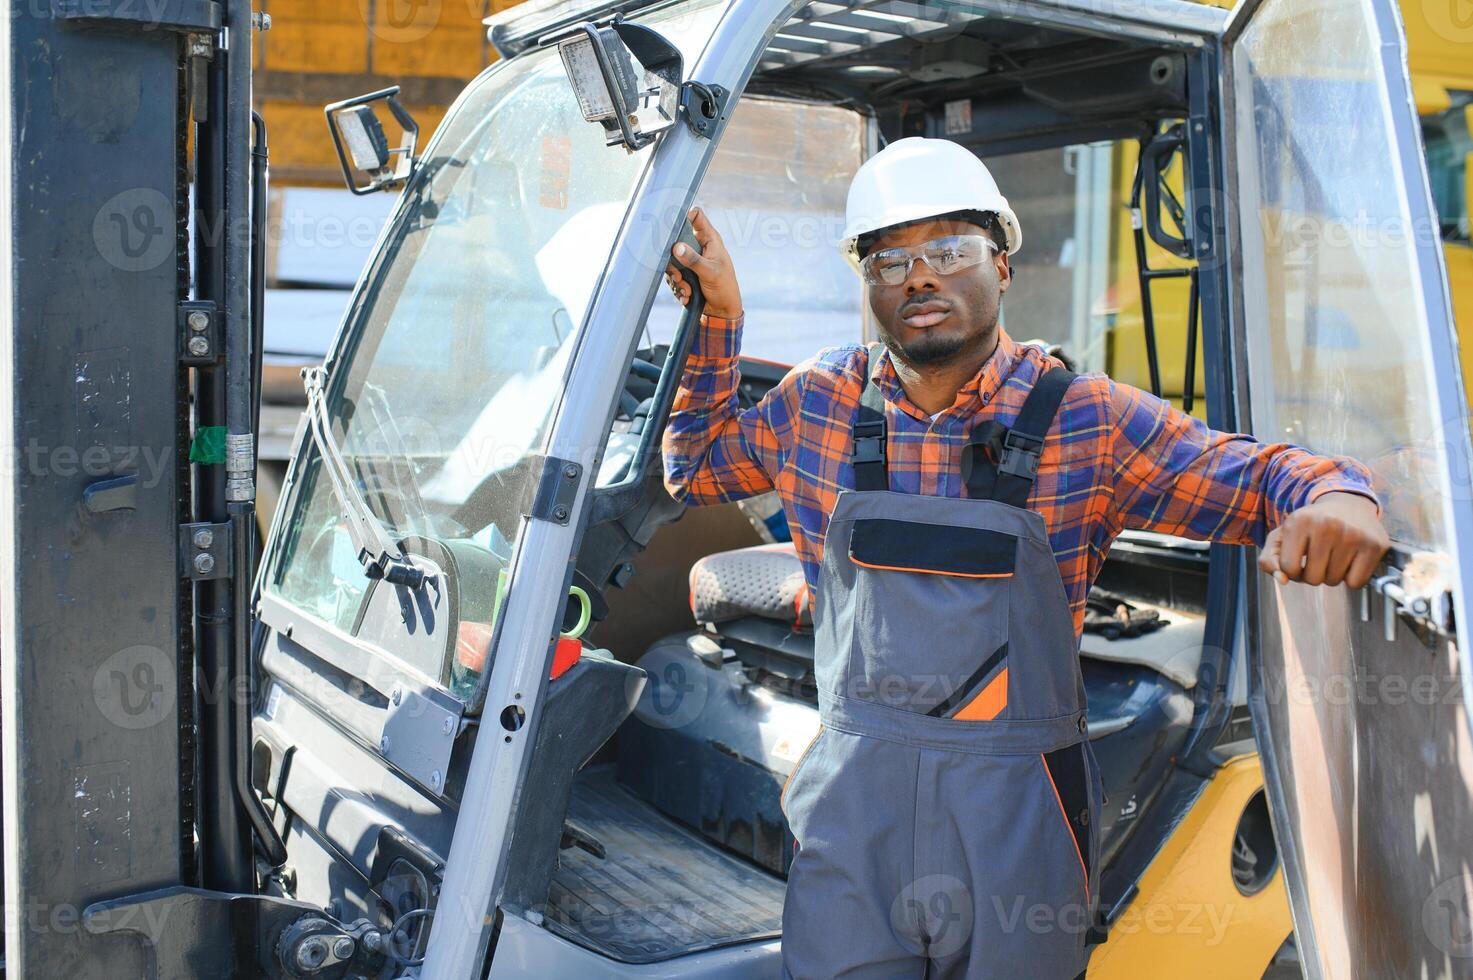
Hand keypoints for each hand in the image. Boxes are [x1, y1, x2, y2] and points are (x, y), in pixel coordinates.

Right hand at [665, 206, 742, 319]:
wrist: (722, 311)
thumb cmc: (724, 288)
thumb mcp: (710, 272)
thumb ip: (693, 260)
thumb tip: (676, 247)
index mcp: (709, 240)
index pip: (697, 216)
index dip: (684, 215)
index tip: (671, 224)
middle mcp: (699, 247)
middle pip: (676, 241)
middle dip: (674, 262)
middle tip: (679, 275)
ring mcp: (691, 261)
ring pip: (672, 262)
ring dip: (676, 279)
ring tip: (687, 290)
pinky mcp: (685, 274)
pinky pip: (673, 276)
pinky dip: (678, 288)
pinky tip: (686, 296)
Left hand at [1258, 491, 1388, 588]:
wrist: (1348, 505)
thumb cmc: (1310, 526)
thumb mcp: (1282, 537)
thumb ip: (1268, 560)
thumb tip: (1282, 580)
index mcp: (1298, 521)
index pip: (1289, 568)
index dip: (1293, 570)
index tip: (1300, 557)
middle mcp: (1327, 525)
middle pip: (1312, 578)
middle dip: (1313, 574)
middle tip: (1320, 556)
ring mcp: (1353, 534)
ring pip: (1334, 581)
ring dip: (1332, 575)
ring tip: (1335, 555)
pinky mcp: (1375, 545)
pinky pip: (1356, 583)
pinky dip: (1352, 578)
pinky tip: (1351, 560)